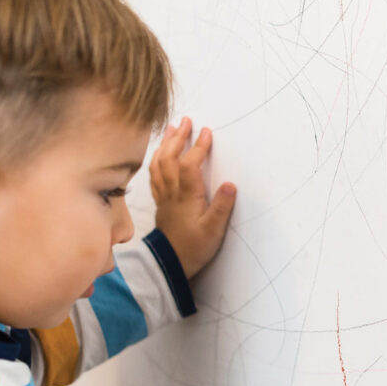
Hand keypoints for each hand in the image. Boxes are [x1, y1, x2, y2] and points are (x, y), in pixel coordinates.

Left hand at [148, 116, 236, 277]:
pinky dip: (157, 160)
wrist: (170, 264)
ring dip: (166, 145)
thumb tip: (230, 184)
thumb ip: (222, 206)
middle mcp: (173, 192)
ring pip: (160, 164)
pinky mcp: (161, 202)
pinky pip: (155, 175)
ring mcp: (165, 196)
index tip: (206, 132)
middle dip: (178, 138)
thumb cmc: (194, 247)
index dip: (197, 147)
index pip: (190, 165)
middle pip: (170, 158)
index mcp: (187, 196)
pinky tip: (160, 153)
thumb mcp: (214, 230)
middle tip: (187, 121)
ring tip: (172, 129)